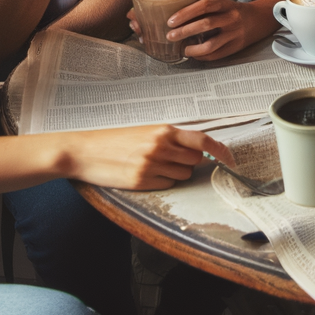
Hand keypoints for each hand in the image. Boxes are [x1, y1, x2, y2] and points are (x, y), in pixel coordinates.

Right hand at [62, 125, 229, 190]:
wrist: (84, 151)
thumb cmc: (113, 140)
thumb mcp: (143, 131)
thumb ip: (169, 138)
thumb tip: (196, 149)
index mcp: (162, 130)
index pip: (202, 140)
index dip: (221, 151)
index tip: (231, 159)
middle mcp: (160, 147)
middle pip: (195, 160)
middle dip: (189, 162)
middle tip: (170, 158)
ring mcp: (151, 165)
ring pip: (183, 174)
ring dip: (176, 172)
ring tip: (154, 165)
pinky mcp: (142, 181)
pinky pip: (167, 184)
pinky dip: (162, 181)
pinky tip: (145, 173)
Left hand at [161, 0, 274, 60]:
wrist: (260, 19)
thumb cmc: (234, 11)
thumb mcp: (222, 4)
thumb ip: (205, 9)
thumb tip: (178, 18)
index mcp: (226, 4)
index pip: (204, 5)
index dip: (186, 13)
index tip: (171, 21)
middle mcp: (231, 18)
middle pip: (206, 24)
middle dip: (185, 31)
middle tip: (171, 36)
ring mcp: (235, 34)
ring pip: (211, 44)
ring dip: (193, 49)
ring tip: (183, 49)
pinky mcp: (236, 46)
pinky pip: (216, 55)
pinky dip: (202, 56)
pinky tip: (195, 54)